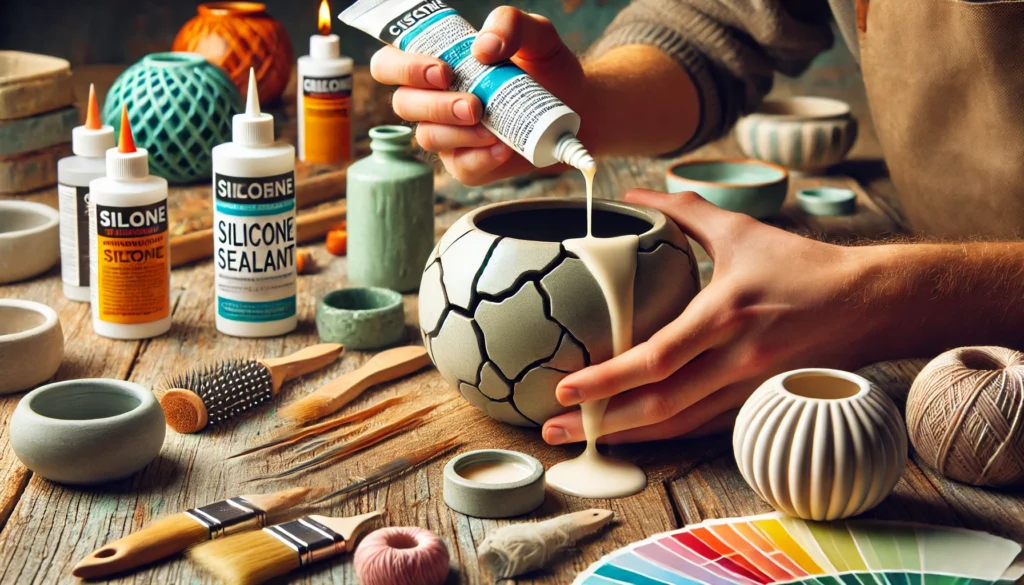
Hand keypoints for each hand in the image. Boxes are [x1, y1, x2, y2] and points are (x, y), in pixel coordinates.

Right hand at [369, 6, 587, 184]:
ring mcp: (448, 134)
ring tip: (492, 126)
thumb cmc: (546, 67)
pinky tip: (503, 147)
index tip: (442, 70)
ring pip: (428, 137)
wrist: (578, 107)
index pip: (390, 64)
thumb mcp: (536, 34)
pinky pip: (461, 167)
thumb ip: (510, 23)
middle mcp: (433, 99)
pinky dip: (482, 158)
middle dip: (434, 105)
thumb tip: (483, 49)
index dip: (402, 67)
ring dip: (457, 132)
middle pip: (402, 103)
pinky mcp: (468, 163)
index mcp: (435, 62)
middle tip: (473, 104)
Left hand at [542, 189, 882, 444]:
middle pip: (660, 407)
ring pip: (678, 427)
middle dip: (600, 422)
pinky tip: (630, 437)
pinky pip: (702, 428)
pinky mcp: (758, 404)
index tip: (565, 386)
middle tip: (551, 428)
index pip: (658, 357)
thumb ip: (686, 211)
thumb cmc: (803, 265)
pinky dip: (663, 436)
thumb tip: (635, 193)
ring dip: (626, 438)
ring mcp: (750, 389)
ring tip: (579, 439)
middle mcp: (737, 359)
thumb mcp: (743, 229)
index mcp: (727, 313)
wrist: (870, 305)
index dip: (609, 379)